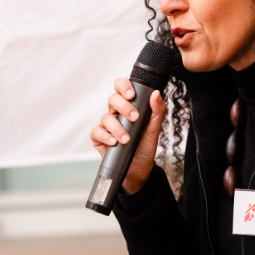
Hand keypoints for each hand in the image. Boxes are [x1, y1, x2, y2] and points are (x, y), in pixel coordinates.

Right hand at [89, 77, 167, 193]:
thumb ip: (158, 111)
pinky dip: (105, 136)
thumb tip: (156, 94)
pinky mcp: (98, 138)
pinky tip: (114, 142)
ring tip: (127, 139)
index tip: (131, 94)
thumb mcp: (155, 129)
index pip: (122, 88)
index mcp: (129, 106)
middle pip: (112, 99)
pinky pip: (96, 132)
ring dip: (117, 127)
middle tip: (135, 118)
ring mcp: (106, 125)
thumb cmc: (145, 146)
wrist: (139, 168)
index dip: (123, 86)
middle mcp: (116, 113)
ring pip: (106, 117)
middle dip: (124, 107)